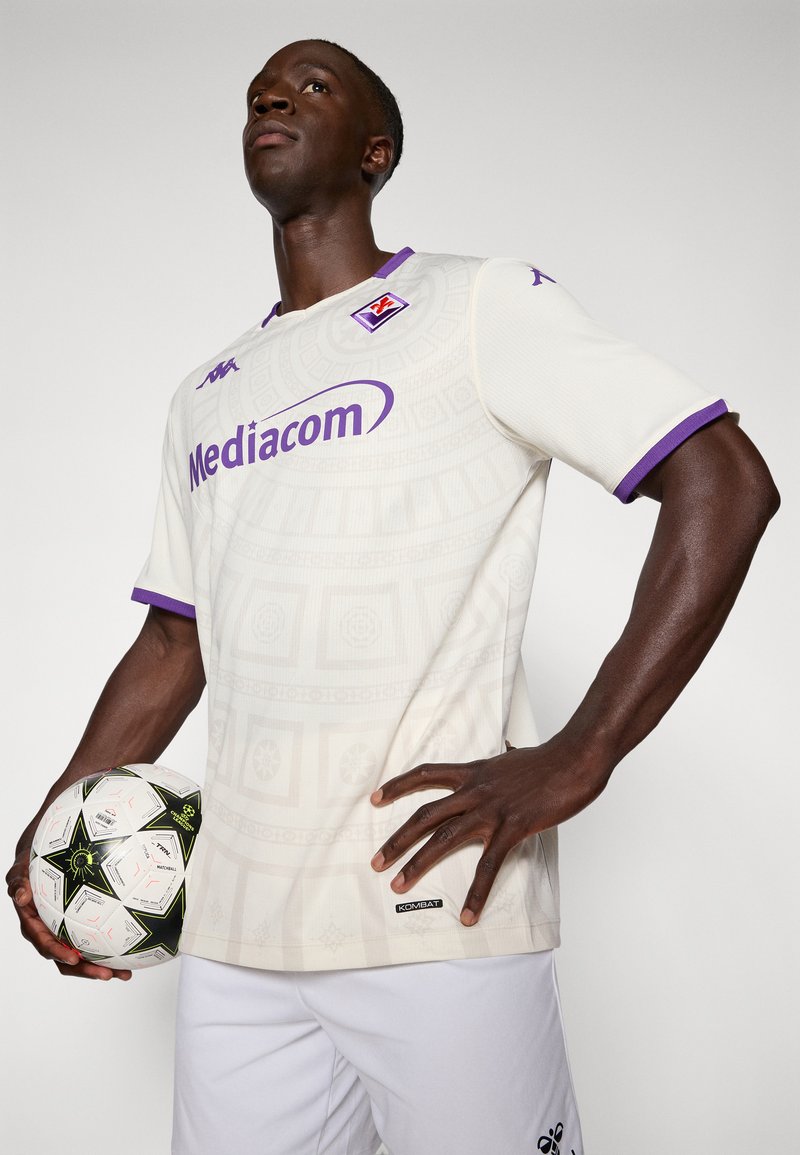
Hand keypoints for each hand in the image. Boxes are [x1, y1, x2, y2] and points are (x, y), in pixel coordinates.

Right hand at [6, 845, 131, 980]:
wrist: (40, 862)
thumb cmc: (30, 867)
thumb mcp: (20, 871)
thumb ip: (18, 883)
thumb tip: (21, 896)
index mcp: (34, 925)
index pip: (45, 944)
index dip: (59, 953)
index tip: (74, 959)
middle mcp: (50, 934)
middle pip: (67, 960)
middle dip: (87, 970)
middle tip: (108, 974)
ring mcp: (65, 933)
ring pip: (83, 957)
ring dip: (103, 967)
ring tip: (125, 973)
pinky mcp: (79, 927)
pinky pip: (93, 942)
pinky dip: (110, 948)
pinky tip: (130, 952)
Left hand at [370, 736, 608, 924]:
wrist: (574, 758)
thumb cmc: (551, 760)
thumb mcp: (514, 759)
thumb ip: (503, 763)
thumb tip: (507, 753)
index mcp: (474, 772)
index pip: (426, 774)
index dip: (398, 786)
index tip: (375, 798)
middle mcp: (474, 790)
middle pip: (424, 815)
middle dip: (397, 840)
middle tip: (376, 861)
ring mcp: (491, 809)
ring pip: (443, 838)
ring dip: (417, 864)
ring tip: (398, 885)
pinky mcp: (512, 828)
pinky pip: (488, 866)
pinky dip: (476, 894)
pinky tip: (467, 915)